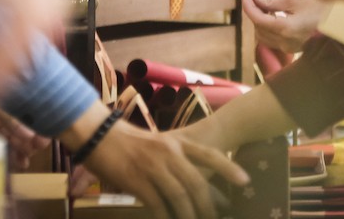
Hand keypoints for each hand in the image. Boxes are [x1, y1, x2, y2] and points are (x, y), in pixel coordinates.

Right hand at [64, 102, 248, 218]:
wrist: (98, 134)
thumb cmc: (129, 141)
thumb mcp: (158, 143)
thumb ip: (175, 159)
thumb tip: (192, 180)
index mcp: (176, 142)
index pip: (209, 154)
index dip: (228, 168)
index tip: (245, 181)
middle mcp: (169, 152)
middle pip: (196, 182)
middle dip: (209, 205)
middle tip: (216, 218)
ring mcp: (152, 166)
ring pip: (179, 196)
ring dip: (189, 216)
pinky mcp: (136, 181)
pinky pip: (156, 204)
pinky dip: (165, 218)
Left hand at [241, 0, 327, 53]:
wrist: (338, 26)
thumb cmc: (320, 10)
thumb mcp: (296, 1)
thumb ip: (273, 1)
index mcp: (284, 28)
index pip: (257, 19)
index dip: (249, 7)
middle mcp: (283, 42)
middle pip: (258, 28)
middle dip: (255, 14)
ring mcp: (287, 48)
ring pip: (263, 37)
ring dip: (260, 23)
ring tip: (265, 8)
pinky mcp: (291, 50)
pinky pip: (272, 41)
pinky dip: (269, 30)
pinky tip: (274, 19)